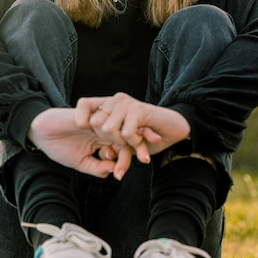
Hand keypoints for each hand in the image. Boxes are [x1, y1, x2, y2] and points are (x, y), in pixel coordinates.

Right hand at [27, 108, 117, 177]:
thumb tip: (114, 171)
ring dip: (112, 136)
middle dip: (126, 151)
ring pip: (114, 123)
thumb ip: (98, 168)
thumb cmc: (61, 147)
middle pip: (125, 135)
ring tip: (103, 150)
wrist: (41, 133)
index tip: (120, 174)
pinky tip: (86, 131)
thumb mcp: (81, 163)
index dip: (127, 160)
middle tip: (115, 164)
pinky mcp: (82, 110)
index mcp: (105, 140)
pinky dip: (93, 122)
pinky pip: (94, 112)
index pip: (125, 148)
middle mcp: (104, 128)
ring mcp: (94, 118)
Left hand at [75, 93, 190, 177]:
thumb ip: (110, 150)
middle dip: (108, 141)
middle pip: (95, 124)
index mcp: (109, 105)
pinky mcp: (138, 109)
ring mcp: (127, 103)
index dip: (81, 120)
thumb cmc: (149, 139)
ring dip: (123, 143)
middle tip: (123, 145)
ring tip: (136, 142)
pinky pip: (126, 133)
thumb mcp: (124, 145)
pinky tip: (143, 140)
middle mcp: (115, 100)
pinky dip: (134, 143)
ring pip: (108, 129)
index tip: (89, 132)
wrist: (176, 130)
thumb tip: (102, 157)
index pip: (83, 104)